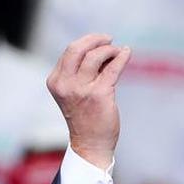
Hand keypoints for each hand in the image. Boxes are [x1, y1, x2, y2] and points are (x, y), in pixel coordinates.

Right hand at [46, 33, 132, 168]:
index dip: (86, 43)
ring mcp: (81, 90)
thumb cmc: (85, 118)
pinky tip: (127, 52)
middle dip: (95, 40)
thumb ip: (84, 72)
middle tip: (108, 39)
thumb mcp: (75, 92)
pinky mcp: (100, 95)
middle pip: (77, 48)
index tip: (99, 43)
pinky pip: (113, 68)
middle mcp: (65, 84)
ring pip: (95, 56)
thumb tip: (103, 50)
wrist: (91, 144)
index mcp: (55, 81)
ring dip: (110, 50)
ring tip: (118, 51)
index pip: (70, 52)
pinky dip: (121, 57)